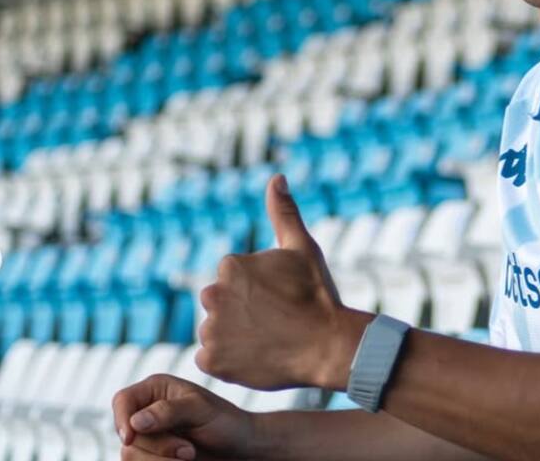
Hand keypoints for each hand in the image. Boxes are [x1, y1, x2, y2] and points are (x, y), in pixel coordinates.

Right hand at [112, 373, 255, 459]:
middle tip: (189, 450)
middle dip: (159, 447)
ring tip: (190, 456)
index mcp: (156, 389)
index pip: (122, 400)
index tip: (130, 438)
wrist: (238, 449)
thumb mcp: (201, 411)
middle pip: (128, 434)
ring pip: (131, 456)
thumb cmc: (225, 423)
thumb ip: (169, 411)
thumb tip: (135, 421)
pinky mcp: (151, 458)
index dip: (120, 419)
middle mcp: (146, 411)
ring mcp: (147, 437)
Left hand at [197, 174, 366, 390]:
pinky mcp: (212, 361)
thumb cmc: (317, 295)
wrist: (328, 344)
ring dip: (234, 336)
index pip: (234, 279)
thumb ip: (284, 213)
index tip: (280, 299)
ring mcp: (211, 330)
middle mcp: (213, 294)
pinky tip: (255, 356)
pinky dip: (228, 360)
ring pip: (216, 330)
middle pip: (221, 303)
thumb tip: (276, 178)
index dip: (259, 291)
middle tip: (274, 321)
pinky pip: (211, 358)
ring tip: (268, 340)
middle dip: (242, 311)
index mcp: (231, 265)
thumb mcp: (303, 248)